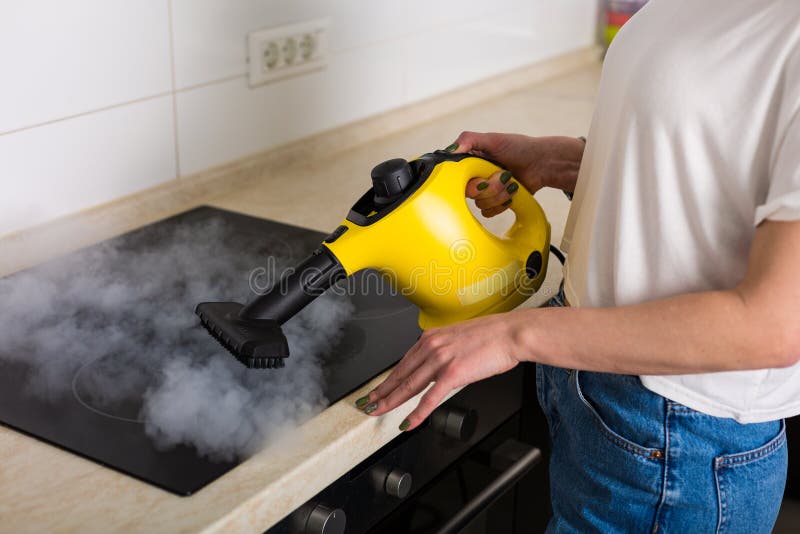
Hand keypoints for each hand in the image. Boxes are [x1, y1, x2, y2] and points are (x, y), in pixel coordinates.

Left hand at [355, 313, 519, 430]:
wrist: (510, 333)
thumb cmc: (492, 336)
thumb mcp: (458, 338)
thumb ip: (442, 351)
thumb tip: (435, 366)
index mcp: (431, 337)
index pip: (403, 363)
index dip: (387, 379)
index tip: (377, 389)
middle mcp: (431, 346)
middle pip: (400, 375)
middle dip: (380, 392)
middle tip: (366, 404)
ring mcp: (440, 360)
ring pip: (408, 386)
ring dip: (390, 402)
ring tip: (377, 412)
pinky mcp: (452, 374)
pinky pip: (429, 398)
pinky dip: (416, 413)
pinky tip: (407, 423)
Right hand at [446, 131, 584, 216]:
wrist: (542, 164)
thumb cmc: (520, 148)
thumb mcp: (493, 139)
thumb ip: (469, 139)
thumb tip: (451, 150)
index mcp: (470, 160)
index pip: (455, 175)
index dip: (468, 178)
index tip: (482, 174)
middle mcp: (474, 176)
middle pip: (468, 192)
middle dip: (490, 186)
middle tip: (504, 175)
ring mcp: (484, 190)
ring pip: (480, 203)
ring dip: (499, 194)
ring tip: (511, 182)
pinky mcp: (493, 202)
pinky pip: (487, 212)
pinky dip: (501, 204)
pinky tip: (510, 193)